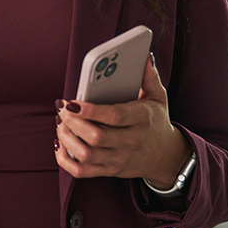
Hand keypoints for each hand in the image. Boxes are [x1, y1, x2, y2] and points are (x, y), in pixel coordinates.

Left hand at [55, 56, 191, 185]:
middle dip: (72, 123)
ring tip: (61, 123)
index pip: (114, 116)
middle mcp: (131, 141)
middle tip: (62, 110)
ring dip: (67, 139)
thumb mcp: (158, 97)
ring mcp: (120, 159)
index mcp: (142, 119)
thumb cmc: (156, 121)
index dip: (90, 110)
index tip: (71, 102)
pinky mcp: (110, 171)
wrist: (167, 157)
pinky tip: (60, 144)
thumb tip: (144, 55)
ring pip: (86, 154)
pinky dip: (65, 160)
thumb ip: (149, 76)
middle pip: (96, 137)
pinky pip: (82, 172)